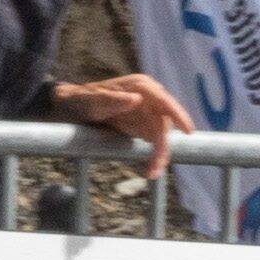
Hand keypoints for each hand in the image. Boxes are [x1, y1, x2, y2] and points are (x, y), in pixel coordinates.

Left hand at [49, 71, 195, 172]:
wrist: (71, 108)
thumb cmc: (80, 100)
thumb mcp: (90, 101)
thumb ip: (109, 100)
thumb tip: (136, 99)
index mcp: (141, 87)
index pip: (164, 101)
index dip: (178, 115)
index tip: (188, 131)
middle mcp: (149, 99)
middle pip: (164, 124)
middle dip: (163, 146)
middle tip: (156, 167)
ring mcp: (148, 113)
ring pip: (161, 136)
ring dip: (159, 155)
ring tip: (151, 172)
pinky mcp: (144, 127)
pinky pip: (154, 143)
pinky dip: (153, 156)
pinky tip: (149, 169)